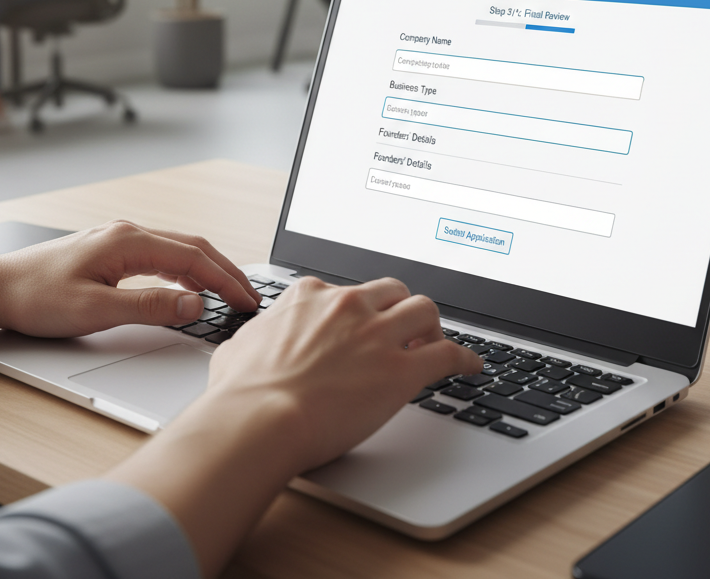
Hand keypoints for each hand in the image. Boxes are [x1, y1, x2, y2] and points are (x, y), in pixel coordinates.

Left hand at [0, 220, 260, 336]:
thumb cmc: (35, 297)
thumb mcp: (94, 310)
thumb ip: (148, 307)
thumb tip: (193, 305)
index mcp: (129, 241)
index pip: (194, 257)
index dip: (226, 280)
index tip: (246, 301)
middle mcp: (129, 233)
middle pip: (193, 247)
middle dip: (226, 271)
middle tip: (249, 298)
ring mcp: (120, 239)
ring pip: (179, 250)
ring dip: (208, 270)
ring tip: (229, 294)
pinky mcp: (112, 251)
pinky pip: (162, 256)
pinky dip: (186, 271)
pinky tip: (190, 288)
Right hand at [109, 276, 480, 576]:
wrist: (258, 419)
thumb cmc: (242, 392)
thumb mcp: (240, 346)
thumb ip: (257, 336)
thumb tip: (249, 344)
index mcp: (310, 295)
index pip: (347, 291)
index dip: (358, 310)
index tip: (362, 324)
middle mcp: (346, 305)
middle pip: (392, 290)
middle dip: (400, 308)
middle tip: (404, 329)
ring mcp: (376, 334)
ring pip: (424, 310)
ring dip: (432, 326)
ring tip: (435, 342)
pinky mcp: (401, 370)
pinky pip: (447, 354)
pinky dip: (464, 358)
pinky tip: (470, 367)